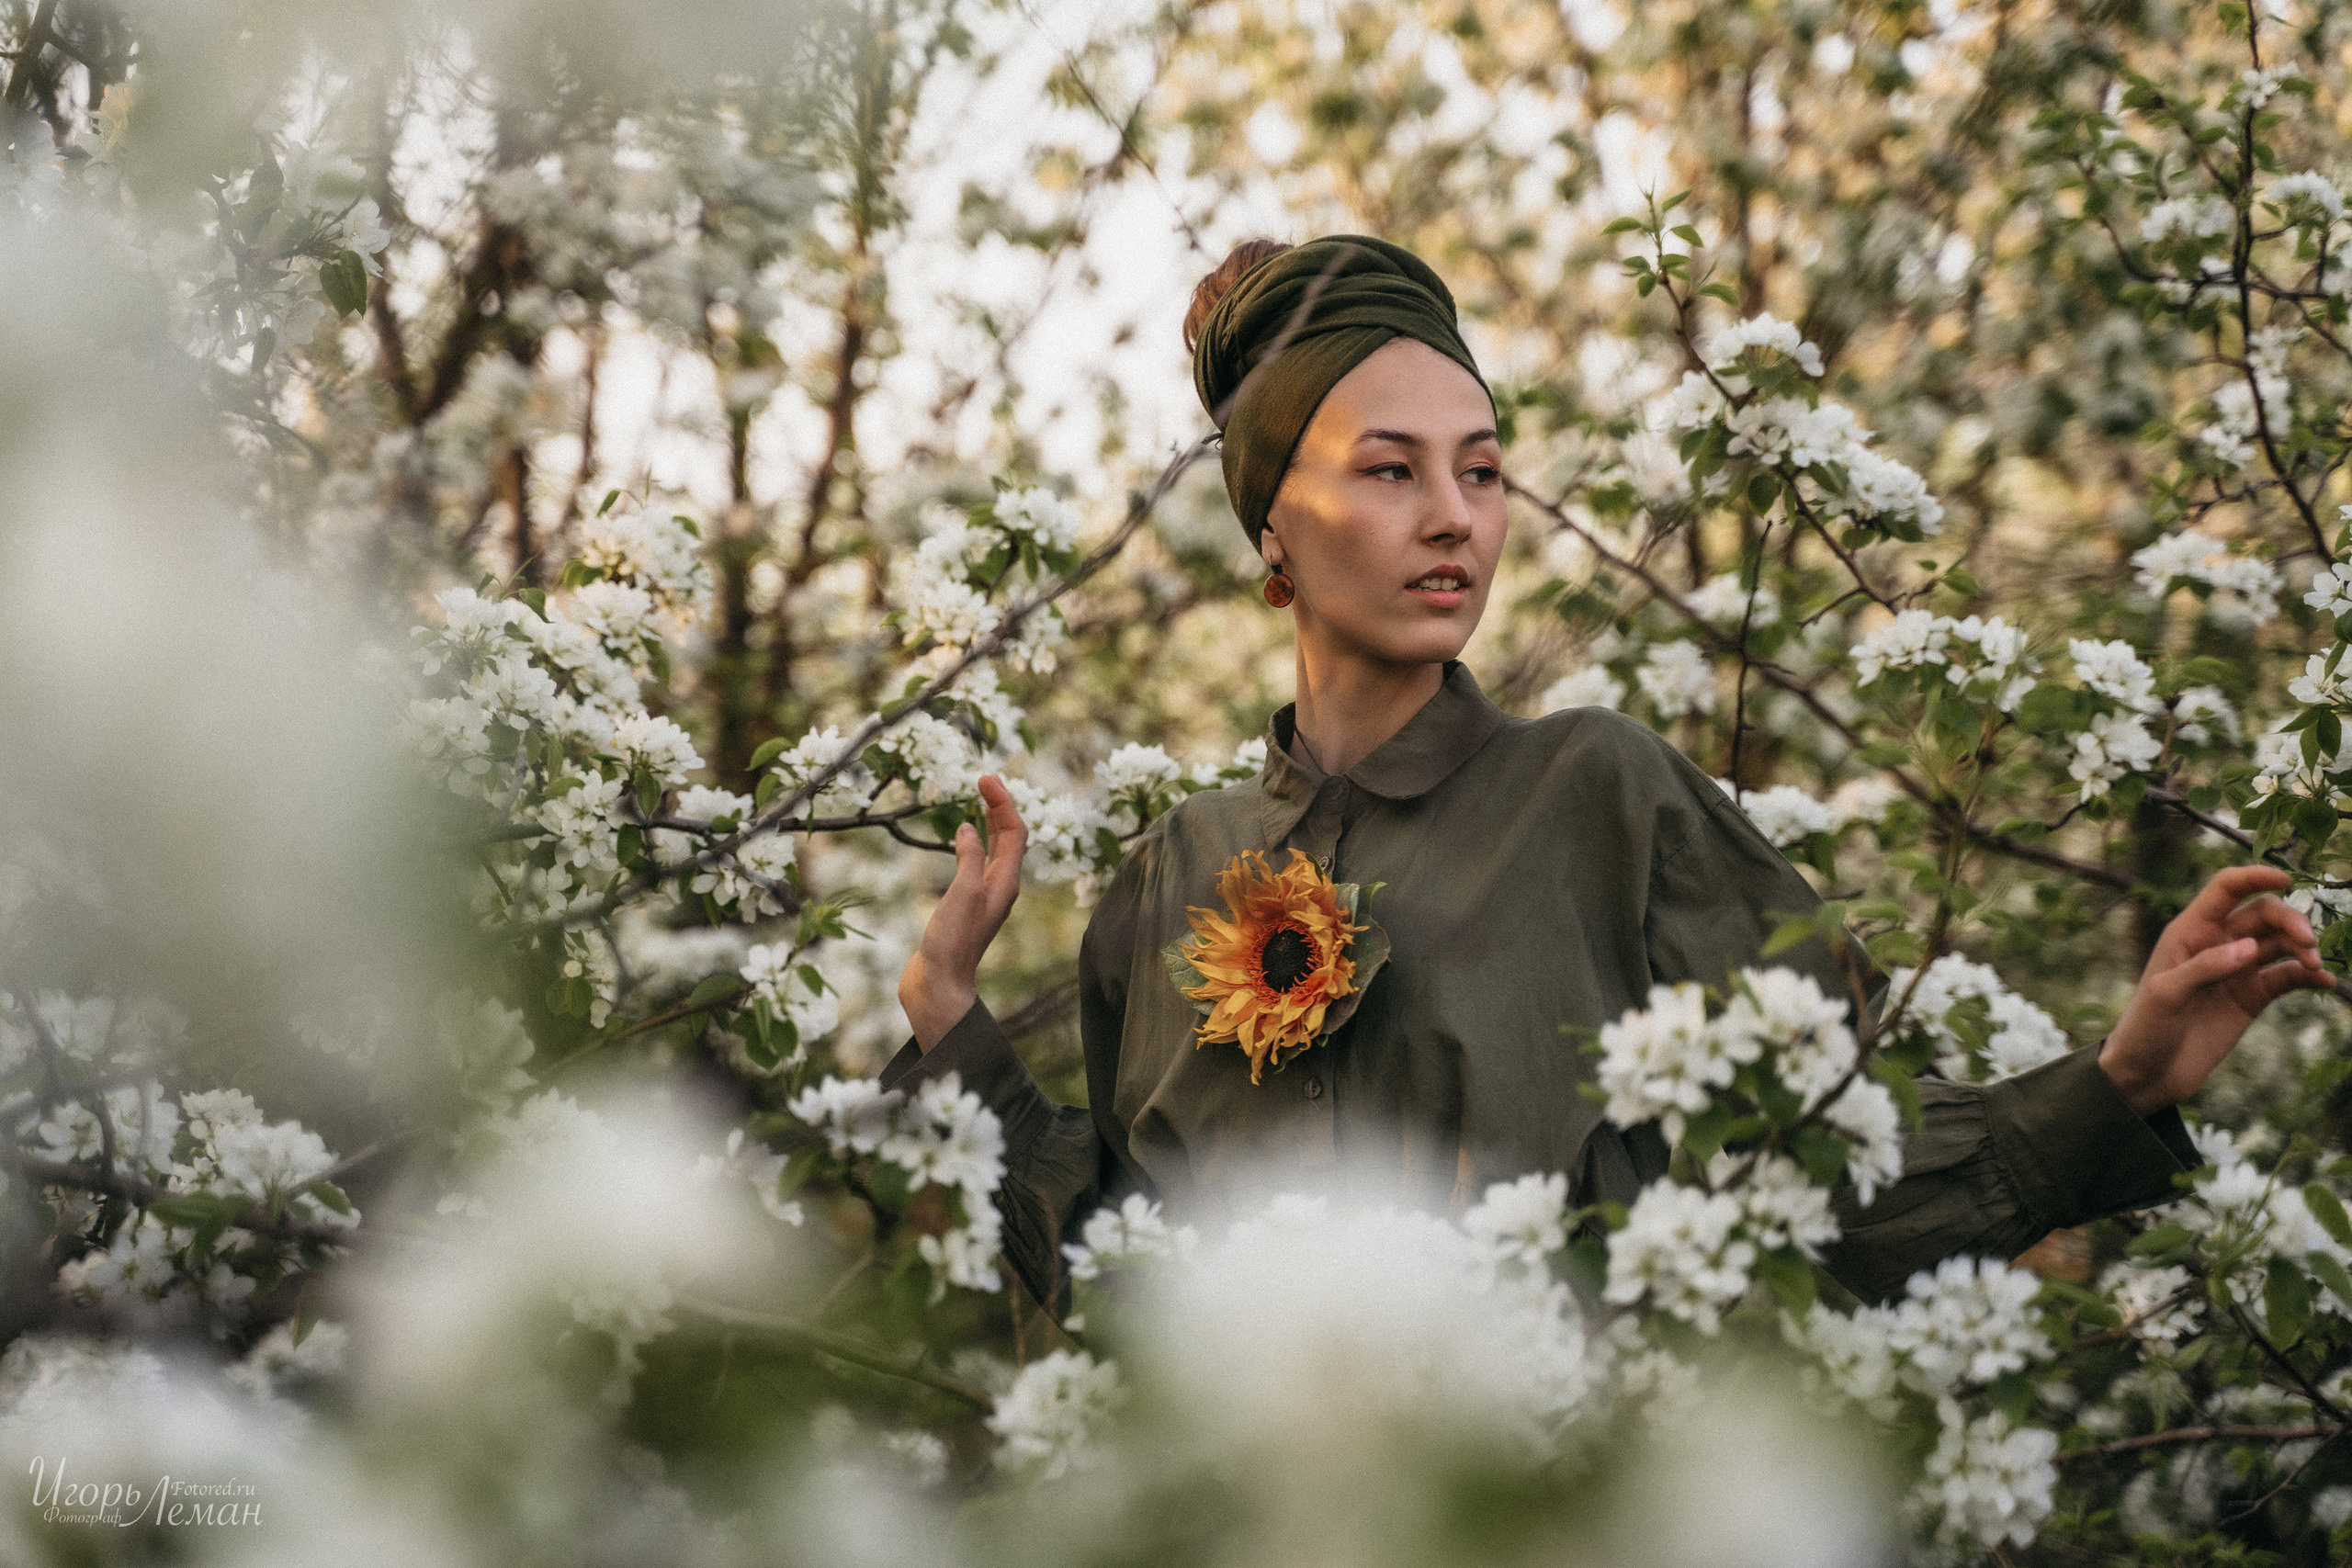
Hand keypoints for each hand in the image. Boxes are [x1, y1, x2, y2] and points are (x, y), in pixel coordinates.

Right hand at [897, 774, 1027, 1052]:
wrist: (938, 984)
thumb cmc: (951, 942)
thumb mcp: (962, 893)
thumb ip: (969, 858)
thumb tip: (969, 829)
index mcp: (1006, 882)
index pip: (1014, 832)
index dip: (1002, 802)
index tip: (984, 778)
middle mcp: (1000, 887)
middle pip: (1009, 838)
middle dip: (1000, 807)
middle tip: (984, 781)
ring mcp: (984, 897)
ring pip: (995, 851)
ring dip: (990, 824)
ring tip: (980, 801)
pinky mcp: (967, 905)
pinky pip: (979, 864)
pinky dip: (974, 844)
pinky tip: (962, 840)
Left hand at [2101, 865, 2334, 1114]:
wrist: (2148, 1073)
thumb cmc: (2145, 1028)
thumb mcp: (2166, 995)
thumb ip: (2205, 968)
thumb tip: (2249, 948)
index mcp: (2189, 931)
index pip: (2226, 889)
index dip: (2255, 876)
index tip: (2287, 879)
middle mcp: (2217, 943)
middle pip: (2263, 914)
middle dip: (2289, 920)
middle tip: (2308, 943)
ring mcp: (2238, 970)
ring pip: (2280, 943)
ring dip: (2302, 947)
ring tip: (2313, 964)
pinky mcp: (2252, 997)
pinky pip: (2287, 977)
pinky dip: (2308, 976)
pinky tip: (2325, 981)